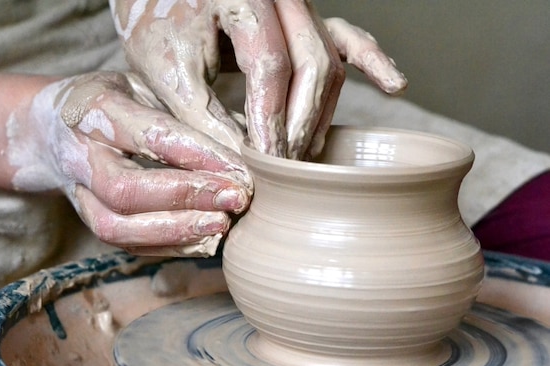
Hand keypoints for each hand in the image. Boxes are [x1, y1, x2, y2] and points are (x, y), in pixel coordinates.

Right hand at [7, 71, 251, 256]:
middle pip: (125, 189)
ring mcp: (77, 191)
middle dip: (186, 199)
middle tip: (237, 200)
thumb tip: (248, 144)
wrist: (49, 125)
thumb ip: (189, 110)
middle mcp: (80, 153)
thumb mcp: (149, 83)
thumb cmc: (115, 99)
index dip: (201, 158)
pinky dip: (167, 246)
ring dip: (174, 232)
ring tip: (223, 225)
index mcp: (96, 108)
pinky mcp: (86, 217)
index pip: (152, 136)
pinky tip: (204, 239)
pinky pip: (123, 244)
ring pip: (115, 226)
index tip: (243, 172)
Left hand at [110, 0, 406, 158]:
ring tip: (305, 153)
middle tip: (286, 166)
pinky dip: (370, 63)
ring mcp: (297, 5)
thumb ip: (204, 118)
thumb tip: (243, 166)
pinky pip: (347, 37)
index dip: (272, 120)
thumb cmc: (155, 22)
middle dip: (300, 123)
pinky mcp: (303, 18)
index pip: (271, 67)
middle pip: (313, 65)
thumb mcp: (167, 72)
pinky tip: (394, 85)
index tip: (268, 163)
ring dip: (319, 112)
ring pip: (330, 61)